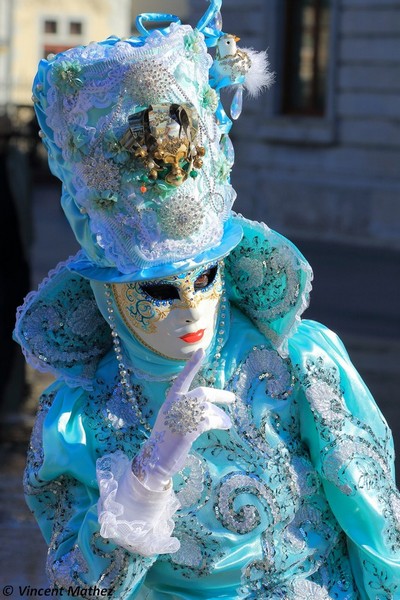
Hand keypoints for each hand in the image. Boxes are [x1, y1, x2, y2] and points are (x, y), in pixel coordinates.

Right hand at [132, 348, 233, 489]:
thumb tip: (212, 410)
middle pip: (202, 394)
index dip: (192, 365)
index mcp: (170, 401)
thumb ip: (189, 411)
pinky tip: (224, 426)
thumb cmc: (166, 440)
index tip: (201, 350)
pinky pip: (210, 421)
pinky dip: (219, 422)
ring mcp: (181, 418)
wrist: (155, 460)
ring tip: (227, 423)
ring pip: (208, 409)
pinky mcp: (188, 430)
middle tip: (232, 398)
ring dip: (221, 415)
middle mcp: (175, 406)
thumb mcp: (175, 420)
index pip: (182, 378)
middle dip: (220, 395)